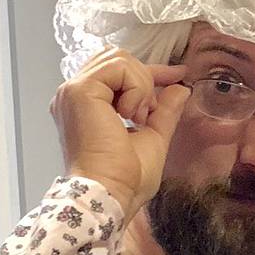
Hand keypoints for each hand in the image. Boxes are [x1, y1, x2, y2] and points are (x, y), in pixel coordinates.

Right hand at [50, 50, 192, 220]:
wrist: (110, 195)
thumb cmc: (125, 181)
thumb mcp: (153, 139)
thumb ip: (164, 112)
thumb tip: (181, 87)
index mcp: (86, 107)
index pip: (117, 73)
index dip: (150, 72)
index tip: (178, 75)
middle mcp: (75, 96)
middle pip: (117, 59)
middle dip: (145, 80)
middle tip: (149, 115)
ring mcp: (73, 91)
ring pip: (119, 59)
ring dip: (141, 86)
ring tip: (139, 119)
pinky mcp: (80, 90)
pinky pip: (118, 67)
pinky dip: (136, 88)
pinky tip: (132, 116)